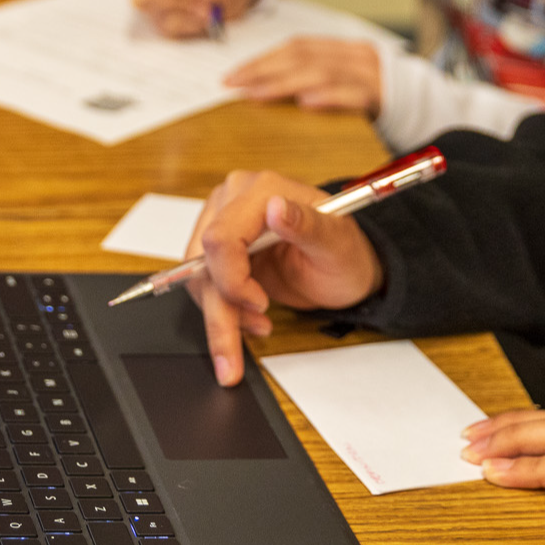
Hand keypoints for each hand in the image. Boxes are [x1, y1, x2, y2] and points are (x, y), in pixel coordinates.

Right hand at [183, 169, 385, 385]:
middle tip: (235, 353)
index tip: (260, 305)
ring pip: (199, 279)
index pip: (222, 238)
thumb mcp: (337, 243)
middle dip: (220, 311)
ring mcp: (224, 223)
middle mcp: (234, 200)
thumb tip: (276, 207)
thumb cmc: (344, 253)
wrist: (342, 268)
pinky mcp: (220, 249)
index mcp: (261, 191)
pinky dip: (223, 312)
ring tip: (258, 328)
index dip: (232, 279)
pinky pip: (205, 285)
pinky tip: (250, 321)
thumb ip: (307, 224)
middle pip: (204, 262)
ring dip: (221, 316)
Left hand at [224, 37, 382, 116]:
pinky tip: (306, 103)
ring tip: (257, 95)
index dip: (261, 59)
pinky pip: (353, 93)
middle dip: (263, 69)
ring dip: (285, 83)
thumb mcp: (344, 83)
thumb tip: (263, 90)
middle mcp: (354, 55)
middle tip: (234, 85)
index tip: (232, 77)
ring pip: (321, 71)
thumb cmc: (376, 100)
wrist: (428, 108)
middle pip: (302, 55)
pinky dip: (328, 96)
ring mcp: (369, 73)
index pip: (295, 46)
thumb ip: (313, 80)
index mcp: (342, 49)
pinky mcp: (382, 96)